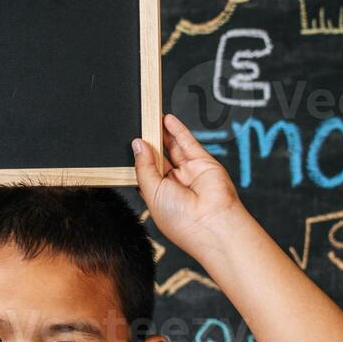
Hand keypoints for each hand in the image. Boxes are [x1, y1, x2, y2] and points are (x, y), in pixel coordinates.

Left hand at [133, 114, 247, 259]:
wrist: (212, 224)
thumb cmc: (181, 220)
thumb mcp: (152, 192)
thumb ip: (144, 167)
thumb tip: (138, 145)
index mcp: (160, 197)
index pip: (146, 172)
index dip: (138, 158)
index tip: (130, 143)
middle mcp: (175, 185)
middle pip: (159, 157)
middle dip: (149, 142)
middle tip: (139, 126)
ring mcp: (189, 173)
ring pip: (173, 147)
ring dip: (162, 132)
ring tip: (150, 117)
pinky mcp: (203, 162)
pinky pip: (187, 142)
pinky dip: (177, 130)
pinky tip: (166, 119)